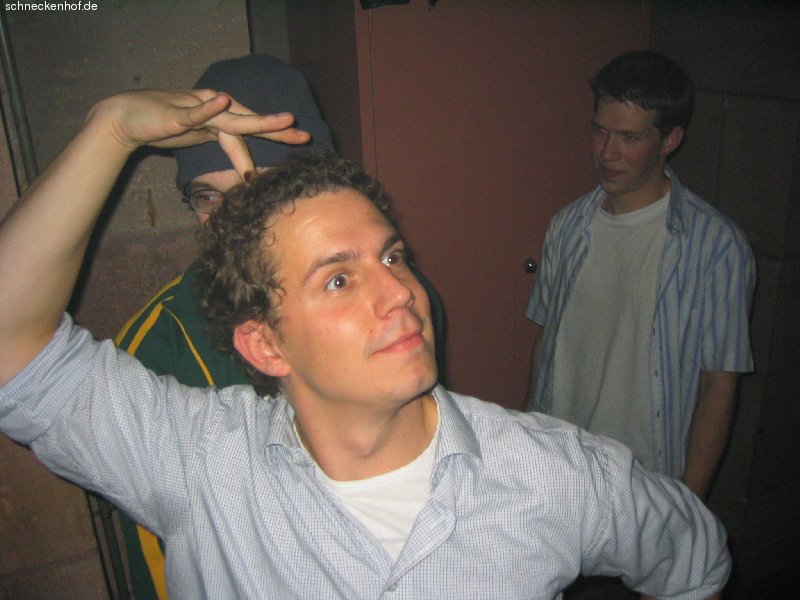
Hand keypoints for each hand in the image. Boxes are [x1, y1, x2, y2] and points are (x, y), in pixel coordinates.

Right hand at [90, 89, 310, 176]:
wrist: (126, 118)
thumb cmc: (162, 127)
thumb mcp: (199, 140)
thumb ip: (223, 145)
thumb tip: (247, 165)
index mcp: (220, 117)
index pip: (251, 128)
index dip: (275, 135)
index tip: (300, 142)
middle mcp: (214, 109)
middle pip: (250, 121)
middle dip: (278, 129)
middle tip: (304, 135)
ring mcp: (197, 109)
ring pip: (233, 117)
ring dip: (259, 120)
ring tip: (284, 120)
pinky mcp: (178, 114)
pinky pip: (196, 111)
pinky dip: (209, 108)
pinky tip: (224, 102)